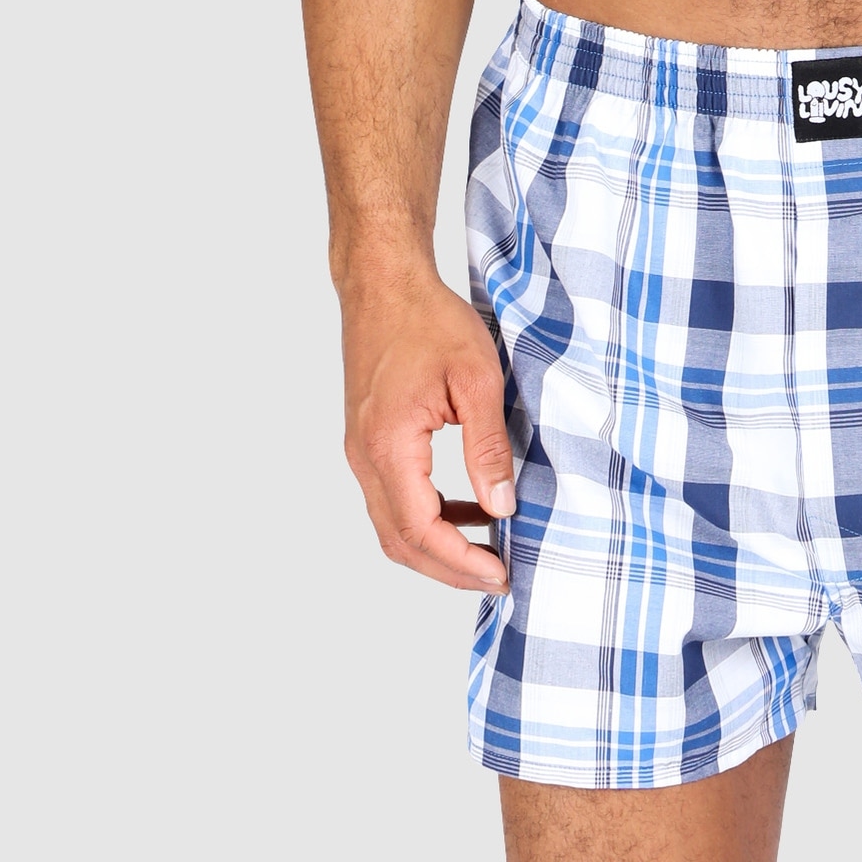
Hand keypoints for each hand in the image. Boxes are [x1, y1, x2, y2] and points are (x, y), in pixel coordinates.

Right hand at [341, 267, 514, 591]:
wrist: (383, 284)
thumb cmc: (428, 319)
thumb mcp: (477, 377)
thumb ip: (488, 446)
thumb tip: (501, 507)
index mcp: (389, 446)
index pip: (420, 530)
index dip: (461, 563)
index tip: (502, 574)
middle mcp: (364, 457)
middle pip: (400, 541)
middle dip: (449, 568)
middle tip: (498, 577)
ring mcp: (360, 451)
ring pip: (393, 524)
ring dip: (437, 546)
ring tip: (488, 551)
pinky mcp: (368, 441)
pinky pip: (393, 497)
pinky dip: (427, 516)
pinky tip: (467, 506)